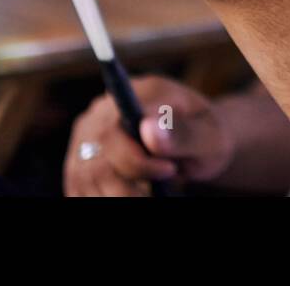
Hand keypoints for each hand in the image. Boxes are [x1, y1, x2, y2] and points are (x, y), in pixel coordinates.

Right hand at [63, 75, 232, 196]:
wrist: (198, 143)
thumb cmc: (207, 137)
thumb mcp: (210, 135)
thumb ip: (183, 132)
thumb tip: (149, 129)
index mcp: (139, 92)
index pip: (116, 129)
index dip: (137, 162)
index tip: (168, 171)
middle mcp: (105, 108)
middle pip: (96, 159)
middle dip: (127, 189)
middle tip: (157, 197)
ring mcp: (87, 133)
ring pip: (84, 177)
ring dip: (116, 196)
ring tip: (148, 196)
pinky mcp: (80, 157)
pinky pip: (79, 186)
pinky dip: (103, 197)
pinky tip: (131, 194)